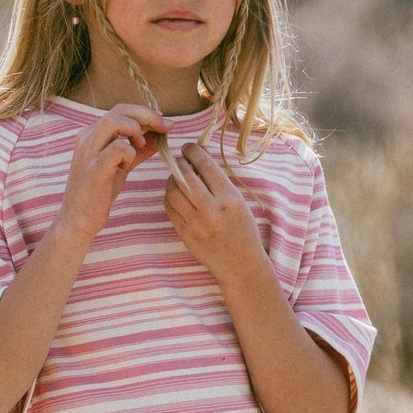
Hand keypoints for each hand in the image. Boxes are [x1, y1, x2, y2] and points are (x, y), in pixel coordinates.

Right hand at [56, 102, 166, 246]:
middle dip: (147, 115)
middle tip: (165, 128)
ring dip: (135, 130)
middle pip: (119, 110)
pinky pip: (118, 148)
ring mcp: (88, 152)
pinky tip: (127, 166)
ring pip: (114, 121)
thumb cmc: (98, 194)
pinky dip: (130, 153)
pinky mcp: (94, 168)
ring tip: (140, 147)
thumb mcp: (120, 167)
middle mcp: (87, 138)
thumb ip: (137, 150)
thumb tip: (159, 136)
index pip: (120, 111)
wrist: (77, 219)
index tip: (164, 124)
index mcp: (91, 135)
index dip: (145, 113)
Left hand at [164, 140, 263, 280]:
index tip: (189, 148)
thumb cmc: (243, 229)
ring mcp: (196, 224)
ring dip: (171, 180)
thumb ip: (218, 182)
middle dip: (179, 163)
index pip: (206, 166)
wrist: (240, 264)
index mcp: (229, 199)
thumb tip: (196, 159)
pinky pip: (169, 208)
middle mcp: (211, 210)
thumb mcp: (238, 202)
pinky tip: (176, 195)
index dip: (193, 152)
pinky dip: (169, 197)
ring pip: (172, 192)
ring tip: (178, 179)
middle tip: (180, 161)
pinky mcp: (185, 234)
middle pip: (185, 177)